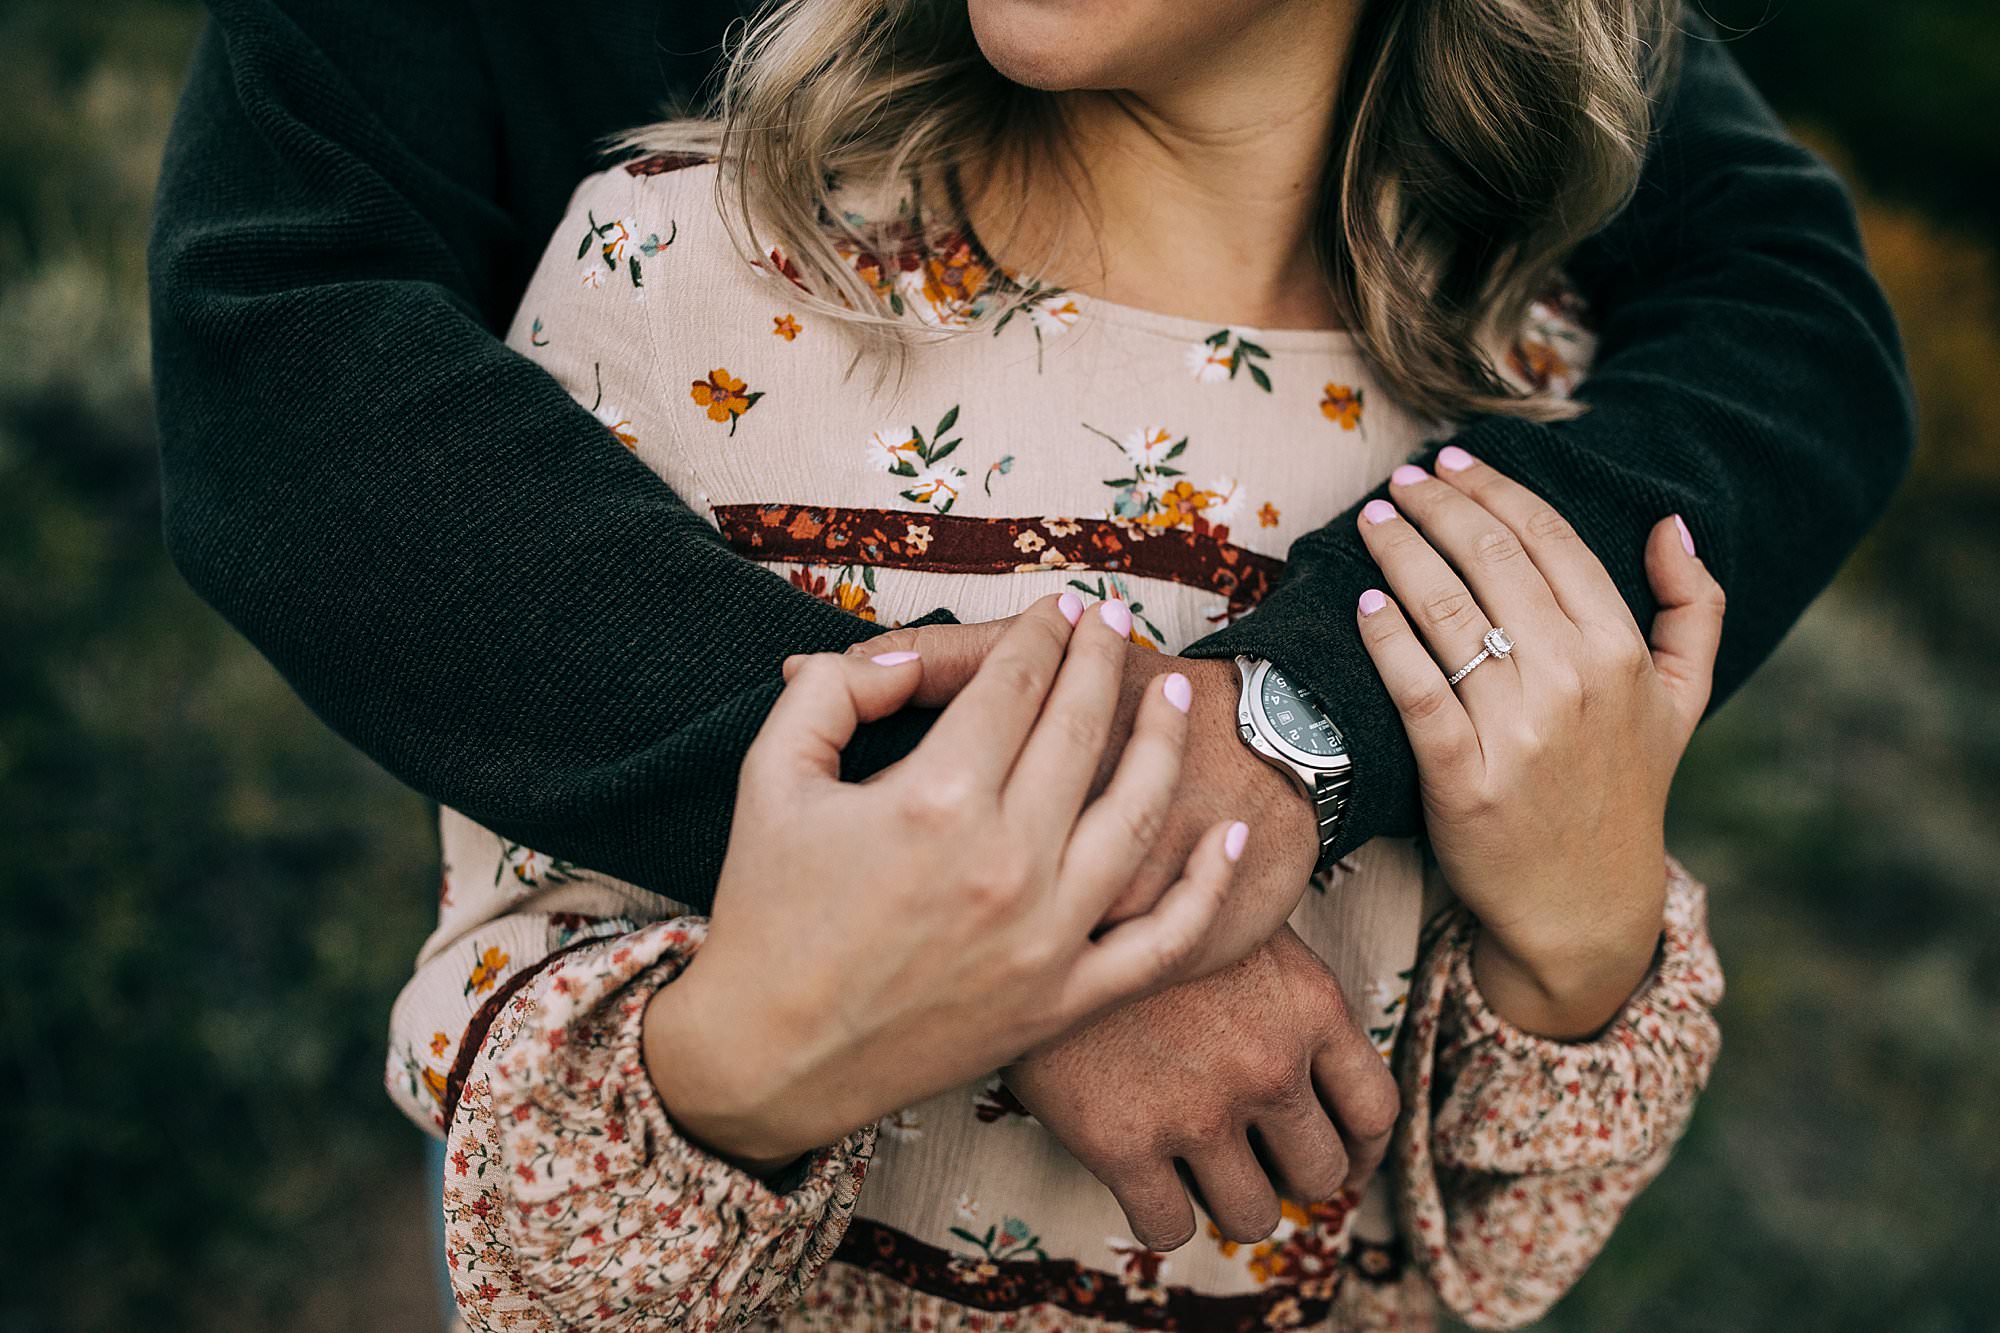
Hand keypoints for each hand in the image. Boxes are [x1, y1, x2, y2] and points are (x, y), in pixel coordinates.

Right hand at [645, 594, 1245, 1168]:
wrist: (765, 1058)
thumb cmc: (764, 912)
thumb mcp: (772, 775)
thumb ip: (839, 691)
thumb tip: (907, 658)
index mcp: (934, 799)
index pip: (1014, 685)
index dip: (1040, 634)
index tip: (1057, 608)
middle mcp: (1005, 863)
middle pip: (1081, 730)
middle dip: (1102, 660)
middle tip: (1114, 621)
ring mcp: (1046, 938)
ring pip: (1138, 814)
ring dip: (1165, 741)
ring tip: (1176, 693)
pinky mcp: (1062, 1001)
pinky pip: (1162, 942)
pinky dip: (1207, 887)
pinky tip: (1230, 835)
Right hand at [1005, 926, 1398, 1249]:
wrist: (1043, 901)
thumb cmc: (1139, 894)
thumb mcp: (1238, 915)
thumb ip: (1280, 981)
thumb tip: (1302, 1026)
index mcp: (1308, 1005)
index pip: (1375, 1110)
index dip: (1363, 1150)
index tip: (1345, 1159)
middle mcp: (1267, 1065)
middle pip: (1321, 1174)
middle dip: (1293, 1176)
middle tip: (1259, 1162)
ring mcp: (1196, 1111)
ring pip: (1252, 1217)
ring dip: (1232, 1203)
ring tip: (1201, 1175)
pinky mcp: (1122, 1143)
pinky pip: (1168, 1228)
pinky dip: (1161, 1216)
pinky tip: (1144, 1184)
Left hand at [1354, 448, 1724, 1036]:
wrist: (1583, 906)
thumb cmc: (1625, 790)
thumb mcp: (1684, 700)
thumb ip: (1694, 607)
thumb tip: (1670, 522)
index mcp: (1621, 653)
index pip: (1550, 541)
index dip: (1497, 490)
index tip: (1454, 462)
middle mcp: (1572, 682)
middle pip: (1491, 562)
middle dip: (1439, 508)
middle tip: (1402, 481)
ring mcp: (1517, 730)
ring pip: (1447, 614)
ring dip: (1402, 554)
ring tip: (1374, 520)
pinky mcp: (1463, 777)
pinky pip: (1416, 689)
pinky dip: (1387, 639)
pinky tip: (1365, 603)